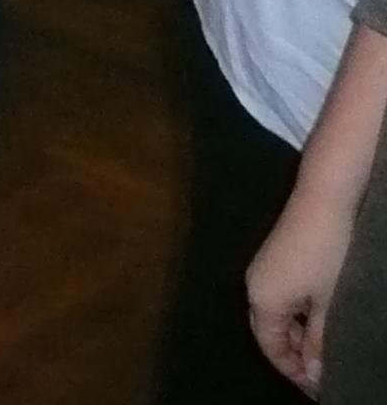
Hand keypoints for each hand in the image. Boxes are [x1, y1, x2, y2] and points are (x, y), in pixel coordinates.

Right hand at [251, 184, 351, 393]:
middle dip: (292, 355)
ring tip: (324, 348)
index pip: (270, 347)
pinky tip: (318, 318)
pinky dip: (296, 315)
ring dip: (296, 334)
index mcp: (262, 299)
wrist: (324, 198)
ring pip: (275, 313)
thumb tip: (315, 375)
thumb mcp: (329, 305)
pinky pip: (279, 297)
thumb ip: (320, 342)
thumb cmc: (327, 254)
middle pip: (267, 331)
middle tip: (322, 372)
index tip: (318, 388)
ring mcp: (262, 267)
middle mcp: (254, 284)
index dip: (293, 371)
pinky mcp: (274, 256)